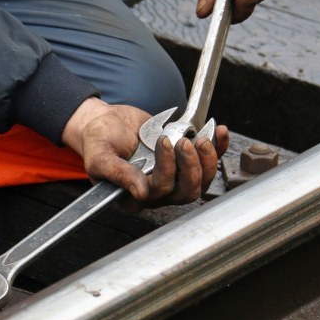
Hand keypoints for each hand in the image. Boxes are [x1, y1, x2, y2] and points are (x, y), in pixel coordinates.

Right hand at [61, 98, 229, 210]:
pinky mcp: (185, 161)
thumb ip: (118, 174)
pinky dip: (219, 147)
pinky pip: (209, 161)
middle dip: (192, 167)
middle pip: (187, 192)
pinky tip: (219, 131)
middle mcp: (158, 191)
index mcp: (135, 197)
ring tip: (200, 138)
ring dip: (208, 160)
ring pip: (202, 181)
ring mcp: (174, 177)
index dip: (168, 169)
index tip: (163, 141)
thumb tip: (140, 193)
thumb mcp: (100, 156)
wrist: (107, 122)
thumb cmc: (100, 140)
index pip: (160, 192)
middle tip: (184, 142)